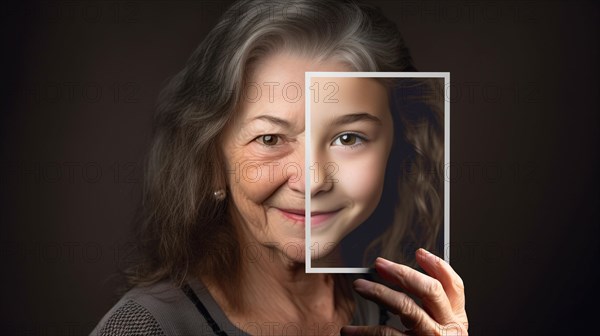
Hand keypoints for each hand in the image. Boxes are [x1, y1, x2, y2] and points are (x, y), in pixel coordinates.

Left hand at [340, 248, 467, 335]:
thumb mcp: (439, 330)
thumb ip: (431, 309)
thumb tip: (403, 277)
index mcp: (457, 321)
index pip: (454, 286)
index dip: (438, 265)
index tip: (420, 252)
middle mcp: (448, 330)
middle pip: (429, 290)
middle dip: (402, 272)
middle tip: (379, 264)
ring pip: (406, 308)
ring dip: (379, 292)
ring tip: (359, 286)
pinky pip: (386, 335)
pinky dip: (363, 332)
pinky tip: (348, 331)